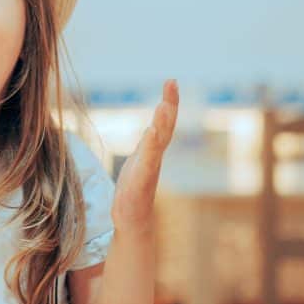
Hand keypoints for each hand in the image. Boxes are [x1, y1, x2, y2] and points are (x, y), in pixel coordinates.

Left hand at [111, 79, 178, 232]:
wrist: (132, 222)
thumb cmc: (133, 193)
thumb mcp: (138, 163)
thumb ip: (147, 147)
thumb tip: (152, 129)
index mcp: (152, 151)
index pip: (163, 123)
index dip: (169, 103)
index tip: (171, 81)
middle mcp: (154, 158)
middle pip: (165, 127)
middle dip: (170, 105)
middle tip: (172, 83)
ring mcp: (149, 170)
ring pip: (158, 142)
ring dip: (162, 123)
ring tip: (164, 104)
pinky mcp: (140, 184)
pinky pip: (147, 162)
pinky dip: (151, 146)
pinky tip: (151, 132)